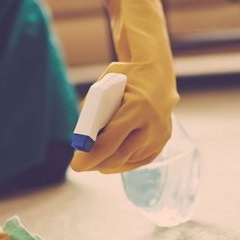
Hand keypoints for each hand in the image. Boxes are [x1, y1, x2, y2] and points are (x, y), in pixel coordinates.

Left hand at [71, 0, 178, 173]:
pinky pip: (140, 160)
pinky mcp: (163, 141)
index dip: (91, 156)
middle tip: (80, 166)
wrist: (158, 73)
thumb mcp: (105, 85)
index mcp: (138, 107)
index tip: (76, 165)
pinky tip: (108, 163)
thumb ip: (94, 110)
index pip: (111, 141)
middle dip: (96, 163)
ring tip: (92, 162)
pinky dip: (122, 163)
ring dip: (108, 163)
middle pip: (120, 155)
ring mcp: (160, 134)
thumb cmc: (127, 77)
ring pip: (129, 160)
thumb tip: (83, 139)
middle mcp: (153, 124)